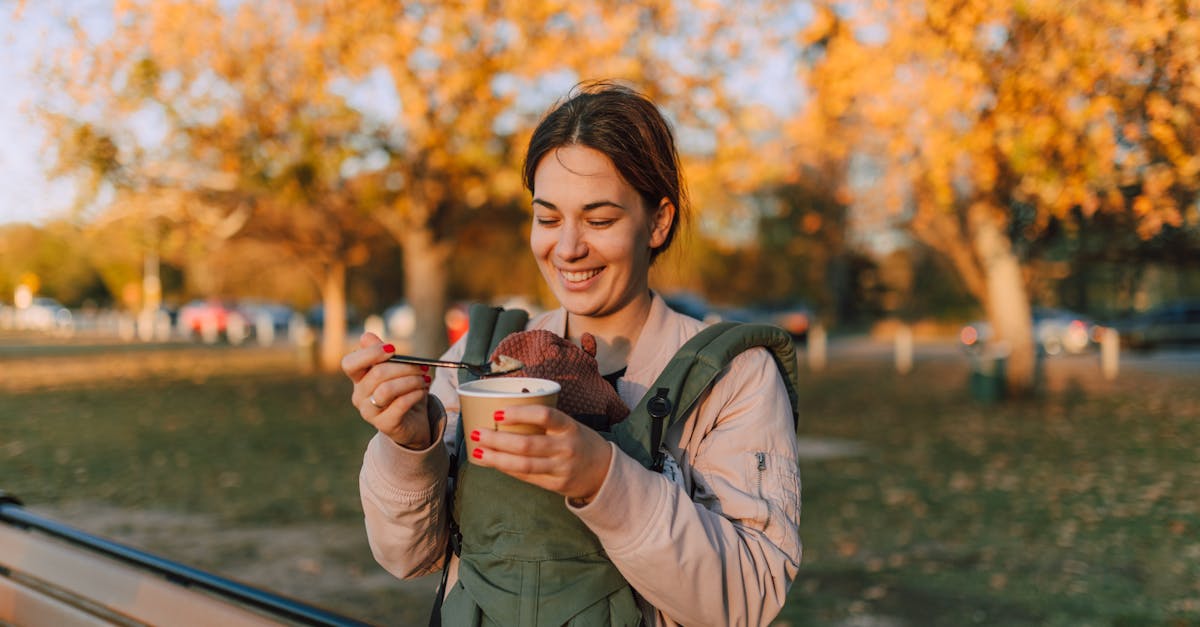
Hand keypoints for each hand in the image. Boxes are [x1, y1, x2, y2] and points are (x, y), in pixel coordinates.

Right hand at [341, 332, 432, 448]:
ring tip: (424, 380)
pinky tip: (423, 391)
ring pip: (387, 389)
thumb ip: (382, 353)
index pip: (350, 363)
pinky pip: (400, 405)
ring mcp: (369, 412)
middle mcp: (359, 396)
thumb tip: (366, 336)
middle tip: (422, 367)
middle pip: (377, 374)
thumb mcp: (395, 370)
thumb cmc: (403, 392)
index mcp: (358, 379)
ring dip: (411, 381)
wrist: (414, 423)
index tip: (393, 349)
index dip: (370, 353)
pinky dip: (415, 394)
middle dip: (405, 367)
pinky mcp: (384, 424)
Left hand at [469, 405, 612, 503]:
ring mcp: (561, 468)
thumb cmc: (578, 442)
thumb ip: (544, 422)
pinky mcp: (556, 485)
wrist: (604, 472)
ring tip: (478, 451)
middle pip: (526, 444)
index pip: (544, 416)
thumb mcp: (569, 426)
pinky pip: (526, 477)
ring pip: (523, 465)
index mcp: (569, 426)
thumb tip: (503, 414)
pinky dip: (507, 469)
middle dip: (497, 439)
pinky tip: (493, 462)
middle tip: (477, 432)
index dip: (519, 414)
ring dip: (496, 458)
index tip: (497, 413)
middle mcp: (566, 447)